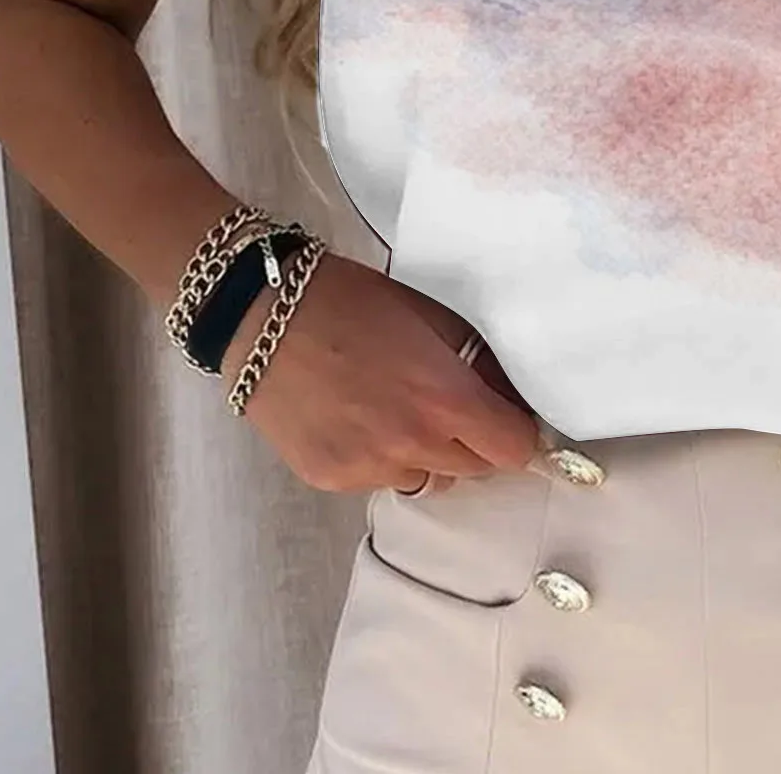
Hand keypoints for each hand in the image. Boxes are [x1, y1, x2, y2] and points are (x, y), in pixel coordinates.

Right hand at [221, 251, 540, 495]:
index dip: (518, 432)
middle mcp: (411, 445)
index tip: (509, 417)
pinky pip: (379, 480)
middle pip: (476, 470)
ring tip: (396, 407)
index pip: (514, 450)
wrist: (262, 315)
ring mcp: (368, 469)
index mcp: (444, 399)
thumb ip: (477, 362)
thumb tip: (510, 395)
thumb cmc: (351, 300)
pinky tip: (357, 417)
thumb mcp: (431, 316)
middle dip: (475, 441)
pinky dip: (382, 458)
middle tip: (451, 403)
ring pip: (428, 478)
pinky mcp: (330, 479)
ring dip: (428, 454)